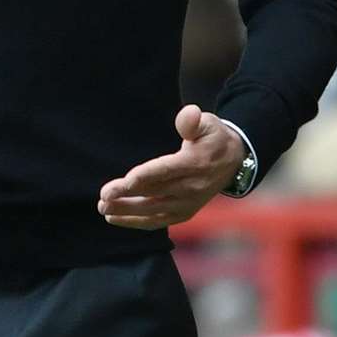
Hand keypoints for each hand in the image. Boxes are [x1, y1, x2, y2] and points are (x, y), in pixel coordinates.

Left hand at [97, 105, 244, 229]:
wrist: (233, 162)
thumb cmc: (212, 138)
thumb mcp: (208, 123)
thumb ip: (193, 120)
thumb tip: (188, 114)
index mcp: (194, 164)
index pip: (167, 171)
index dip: (146, 176)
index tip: (126, 181)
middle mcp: (191, 188)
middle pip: (154, 192)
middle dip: (127, 196)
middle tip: (104, 196)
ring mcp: (188, 203)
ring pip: (153, 210)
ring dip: (126, 211)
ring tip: (103, 208)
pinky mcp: (183, 213)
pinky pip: (158, 221)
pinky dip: (136, 222)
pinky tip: (115, 218)